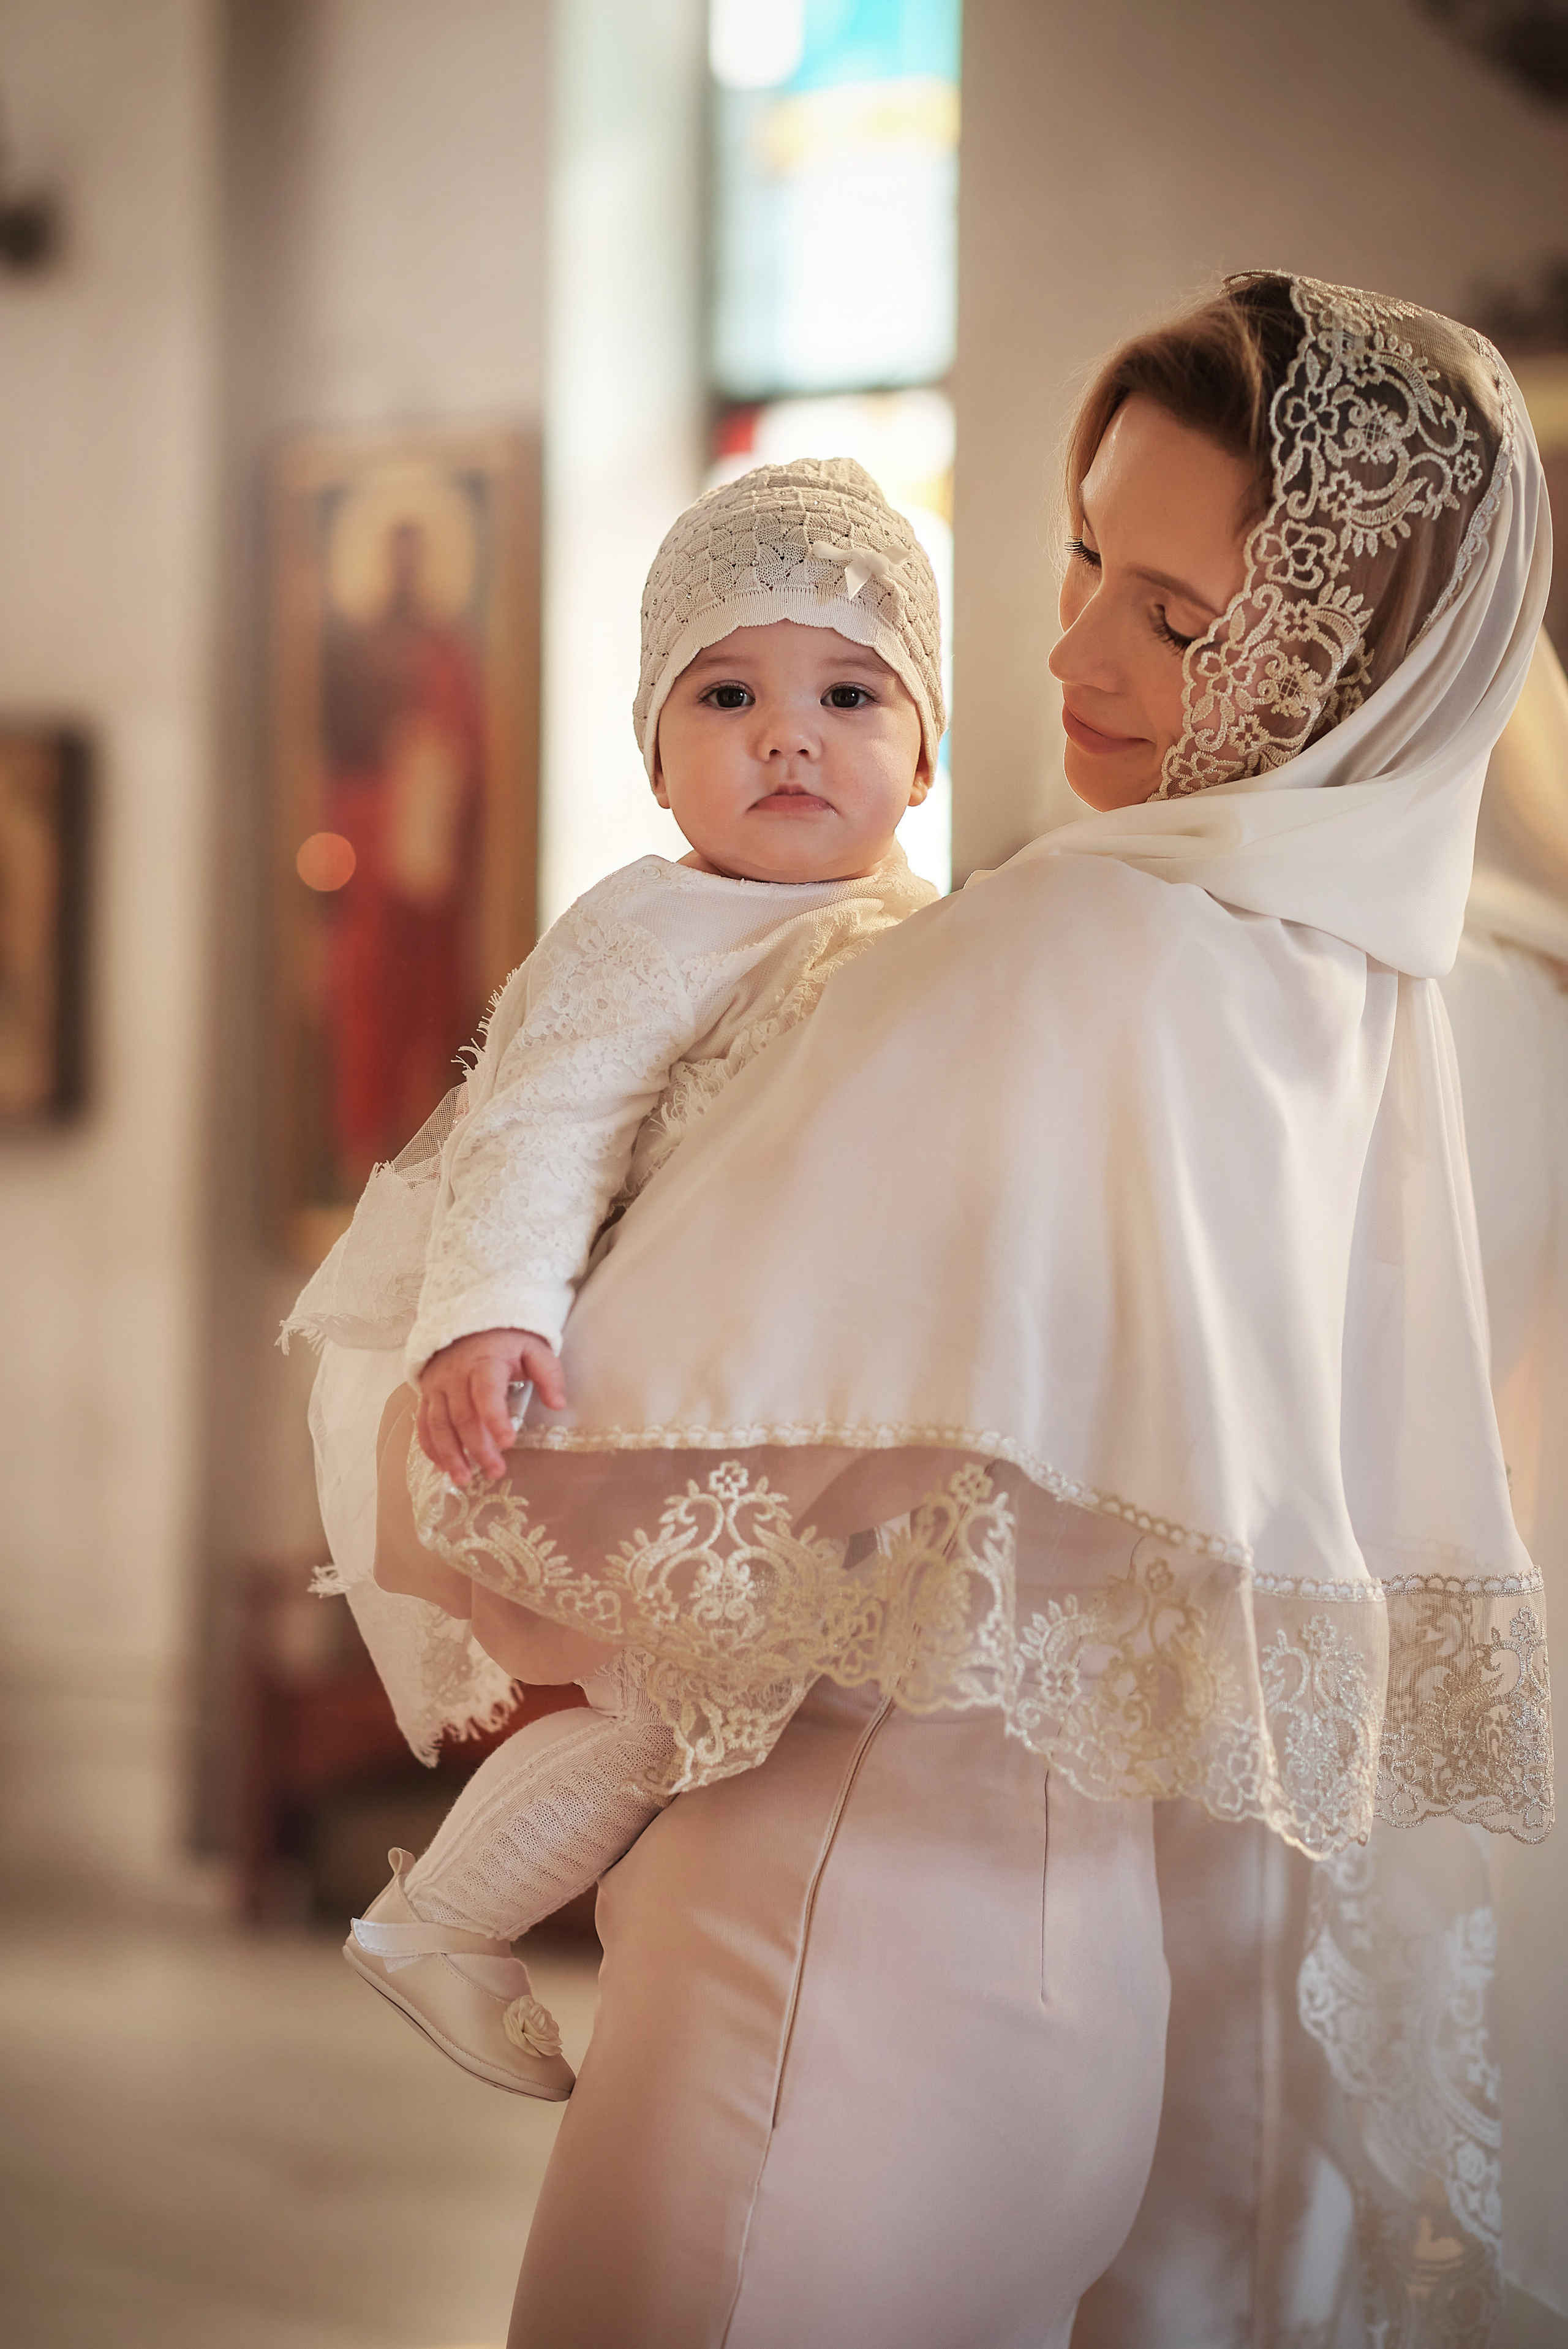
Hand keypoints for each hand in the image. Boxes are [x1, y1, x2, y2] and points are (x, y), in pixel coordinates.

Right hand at [416, 1328, 564, 1483]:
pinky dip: (431, 1448)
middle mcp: (455, 1376)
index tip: (508, 1443)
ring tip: (464, 1480)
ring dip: (450, 1454)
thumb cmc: (505, 1341)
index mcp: (485, 1362)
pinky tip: (445, 1468)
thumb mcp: (532, 1348)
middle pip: (462, 1416)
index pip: (486, 1391)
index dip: (495, 1418)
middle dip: (478, 1447)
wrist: (466, 1325)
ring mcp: (437, 1387)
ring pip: (438, 1425)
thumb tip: (558, 1404)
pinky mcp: (427, 1396)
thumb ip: (548, 1373)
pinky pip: (424, 1425)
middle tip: (496, 1472)